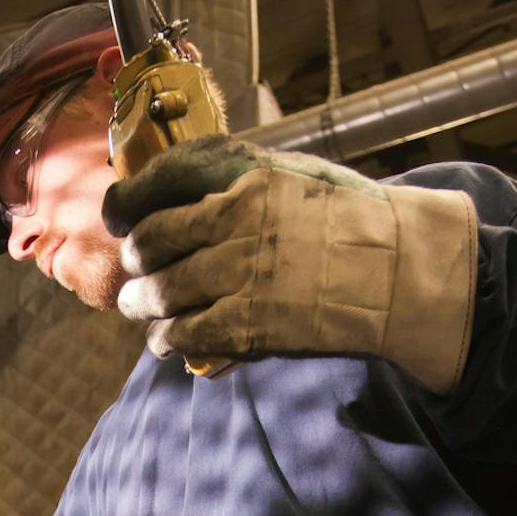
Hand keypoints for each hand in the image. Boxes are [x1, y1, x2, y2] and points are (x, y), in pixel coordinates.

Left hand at [103, 139, 476, 394]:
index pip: (159, 181)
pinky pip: (183, 333)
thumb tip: (173, 198)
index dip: (125, 203)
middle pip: (152, 242)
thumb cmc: (348, 221)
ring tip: (141, 308)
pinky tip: (165, 340)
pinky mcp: (250, 323)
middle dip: (135, 261)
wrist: (399, 271)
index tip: (117, 217)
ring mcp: (241, 273)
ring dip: (142, 304)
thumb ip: (235, 183)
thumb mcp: (293, 177)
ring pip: (161, 292)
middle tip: (136, 271)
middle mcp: (236, 220)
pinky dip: (166, 339)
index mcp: (246, 175)